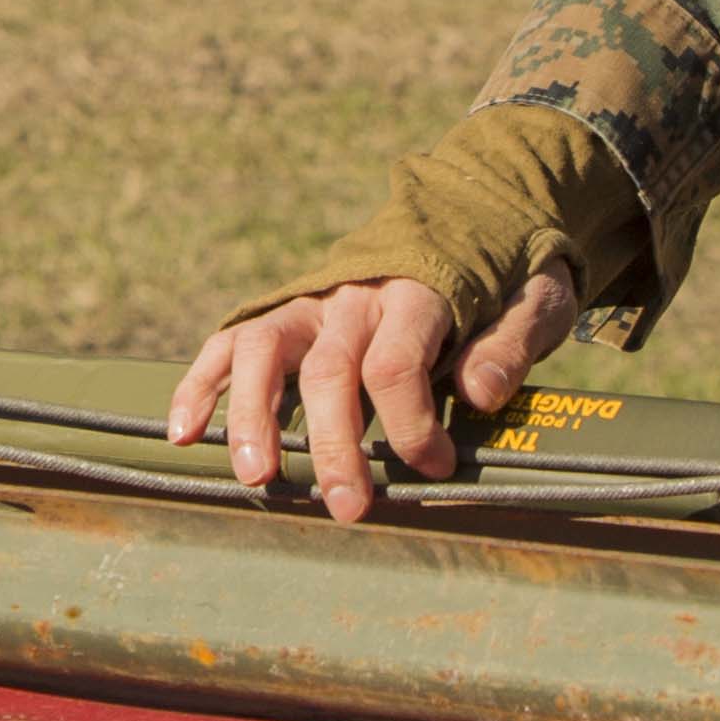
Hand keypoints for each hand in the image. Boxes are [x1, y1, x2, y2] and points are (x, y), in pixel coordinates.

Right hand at [166, 263, 583, 522]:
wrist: (473, 212)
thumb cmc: (507, 274)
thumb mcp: (535, 298)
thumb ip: (510, 344)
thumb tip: (481, 394)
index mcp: (418, 290)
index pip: (398, 362)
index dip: (411, 424)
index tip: (433, 470)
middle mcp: (354, 295)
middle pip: (329, 369)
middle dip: (334, 445)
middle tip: (346, 507)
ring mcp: (311, 302)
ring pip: (264, 351)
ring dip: (254, 416)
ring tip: (256, 478)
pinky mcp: (285, 313)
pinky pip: (231, 343)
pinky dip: (200, 385)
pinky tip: (184, 434)